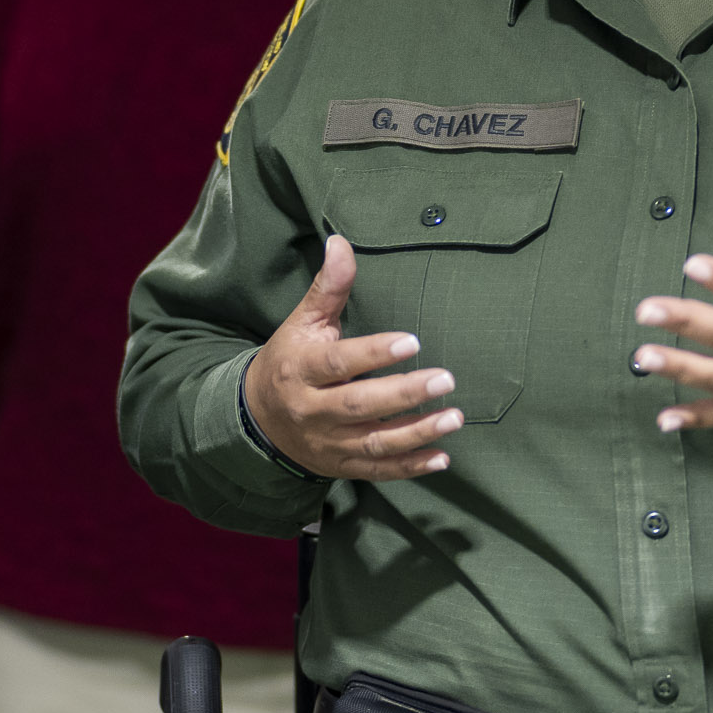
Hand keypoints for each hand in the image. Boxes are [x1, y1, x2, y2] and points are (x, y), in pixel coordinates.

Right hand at [242, 237, 460, 480]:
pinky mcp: (341, 465)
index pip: (339, 363)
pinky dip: (410, 466)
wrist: (258, 420)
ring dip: (416, 433)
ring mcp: (327, 443)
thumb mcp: (302, 323)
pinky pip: (378, 470)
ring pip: (373, 442)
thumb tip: (341, 242)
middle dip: (404, 394)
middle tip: (445, 379)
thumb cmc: (289, 361)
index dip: (374, 354)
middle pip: (359, 405)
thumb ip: (328, 288)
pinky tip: (442, 457)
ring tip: (454, 418)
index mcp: (301, 370)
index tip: (411, 342)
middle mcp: (312, 410)